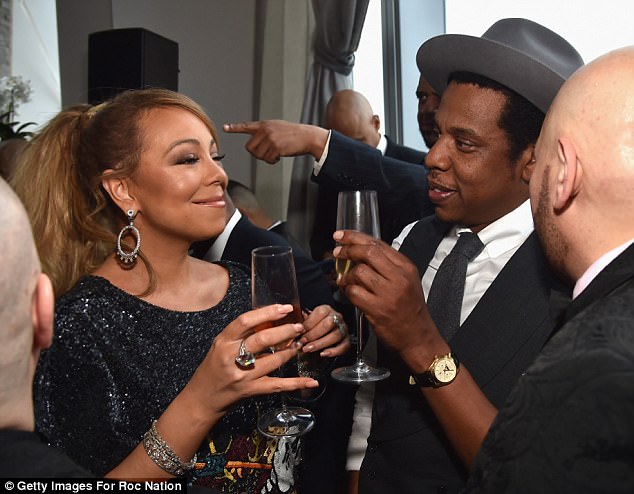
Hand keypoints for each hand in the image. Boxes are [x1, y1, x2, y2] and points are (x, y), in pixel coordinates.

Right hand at [187, 304, 318, 415]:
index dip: (268, 313)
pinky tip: (311, 382)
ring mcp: (242, 375)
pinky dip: (297, 383)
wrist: (202, 398)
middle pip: (262, 339)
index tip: (285, 309)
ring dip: (290, 352)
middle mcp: (231, 357)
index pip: (246, 321)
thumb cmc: (213, 368)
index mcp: (223, 341)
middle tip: (298, 327)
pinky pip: (277, 385)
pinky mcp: (250, 391)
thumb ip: (241, 334)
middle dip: (285, 331)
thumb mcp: (221, 345)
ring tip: (299, 345)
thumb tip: (270, 319)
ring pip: (273, 360)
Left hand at [223, 120, 328, 163]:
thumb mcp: (278, 128)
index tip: (225, 127)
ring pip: (258, 155)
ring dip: (266, 158)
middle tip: (267, 154)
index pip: (246, 126)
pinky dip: (273, 161)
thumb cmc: (294, 134)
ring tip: (276, 153)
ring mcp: (270, 138)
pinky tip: (280, 156)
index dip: (235, 127)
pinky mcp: (275, 147)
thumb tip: (256, 145)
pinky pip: (267, 159)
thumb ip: (265, 133)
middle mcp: (265, 130)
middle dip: (257, 154)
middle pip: (249, 148)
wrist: (307, 136)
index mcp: (264, 125)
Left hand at [299, 305, 350, 357]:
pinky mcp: (347, 340)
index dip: (309, 323)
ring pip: (335, 335)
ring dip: (320, 343)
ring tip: (309, 349)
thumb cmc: (317, 324)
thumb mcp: (309, 319)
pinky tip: (323, 353)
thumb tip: (296, 327)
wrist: (328, 330)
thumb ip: (303, 321)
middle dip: (313, 334)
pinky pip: (343, 346)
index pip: (320, 313)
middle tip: (303, 342)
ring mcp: (343, 329)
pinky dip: (333, 351)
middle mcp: (337, 318)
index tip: (299, 332)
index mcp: (327, 310)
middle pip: (328, 324)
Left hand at [332, 230, 446, 369]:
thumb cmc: (410, 309)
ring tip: (345, 281)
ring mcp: (388, 294)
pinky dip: (347, 291)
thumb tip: (360, 251)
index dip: (355, 237)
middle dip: (347, 249)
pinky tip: (349, 293)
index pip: (378, 243)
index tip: (341, 235)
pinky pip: (353, 292)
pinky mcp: (377, 309)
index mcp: (406, 267)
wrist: (418, 337)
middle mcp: (399, 278)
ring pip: (358, 272)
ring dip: (346, 276)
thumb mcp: (407, 281)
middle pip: (367, 252)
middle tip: (337, 252)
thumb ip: (388, 265)